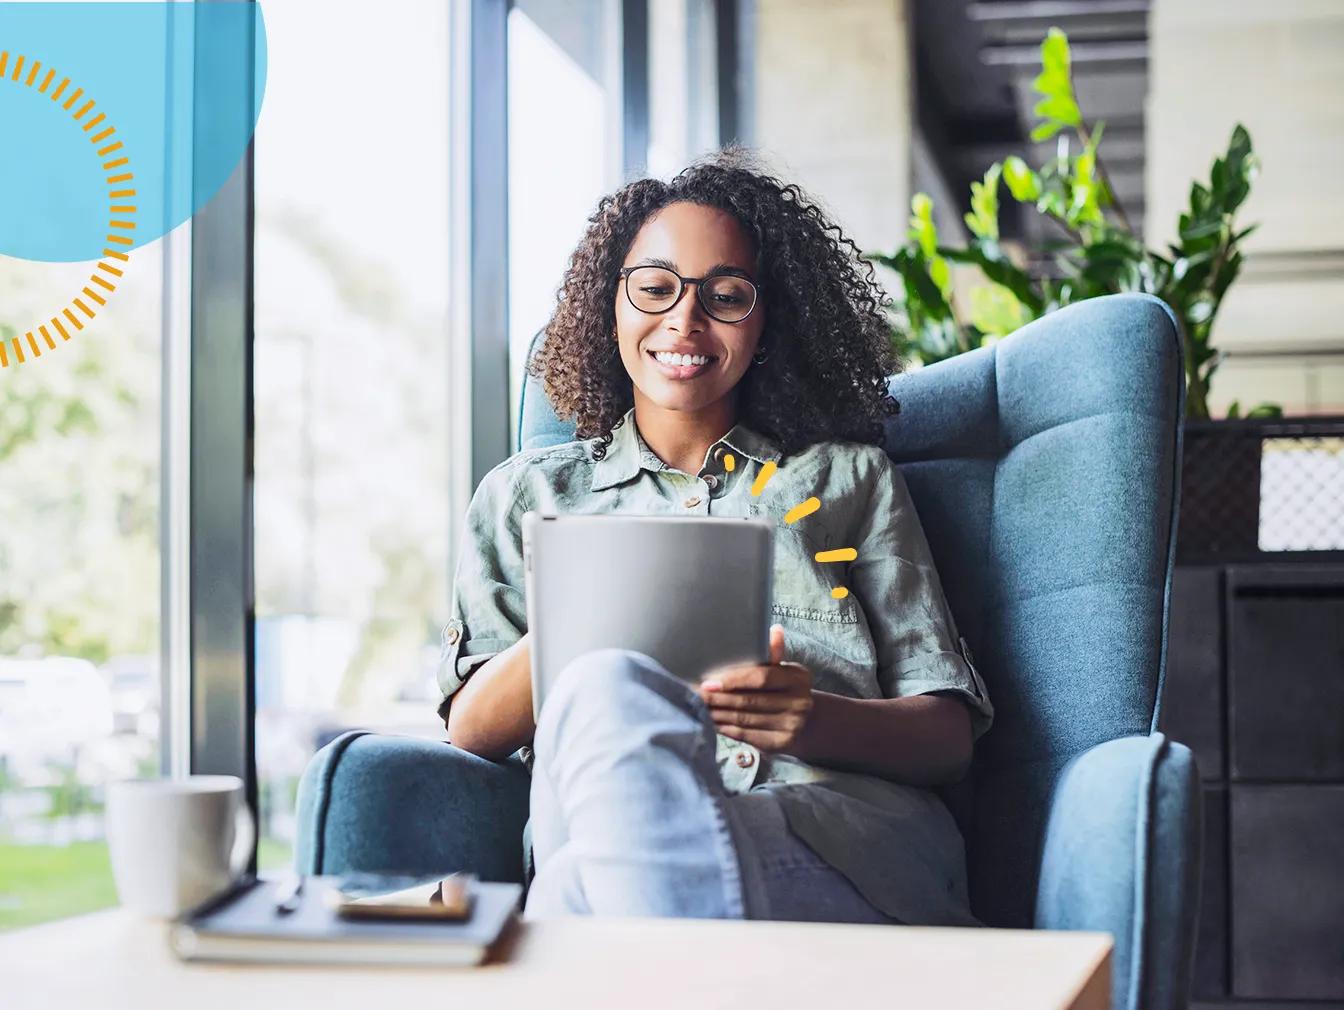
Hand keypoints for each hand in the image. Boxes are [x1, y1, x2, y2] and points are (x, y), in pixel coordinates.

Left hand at [696, 624, 813, 752]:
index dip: (732, 681)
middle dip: (717, 699)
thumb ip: (773, 654)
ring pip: (745, 719)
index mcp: (798, 678)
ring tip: (698, 708)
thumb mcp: (782, 670)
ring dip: (717, 714)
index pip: (761, 678)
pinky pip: (747, 735)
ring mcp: (792, 725)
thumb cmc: (784, 689)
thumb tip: (775, 629)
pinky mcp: (782, 744)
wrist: (806, 721)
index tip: (708, 683)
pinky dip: (726, 729)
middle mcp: (800, 703)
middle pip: (749, 700)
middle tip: (693, 695)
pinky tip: (712, 722)